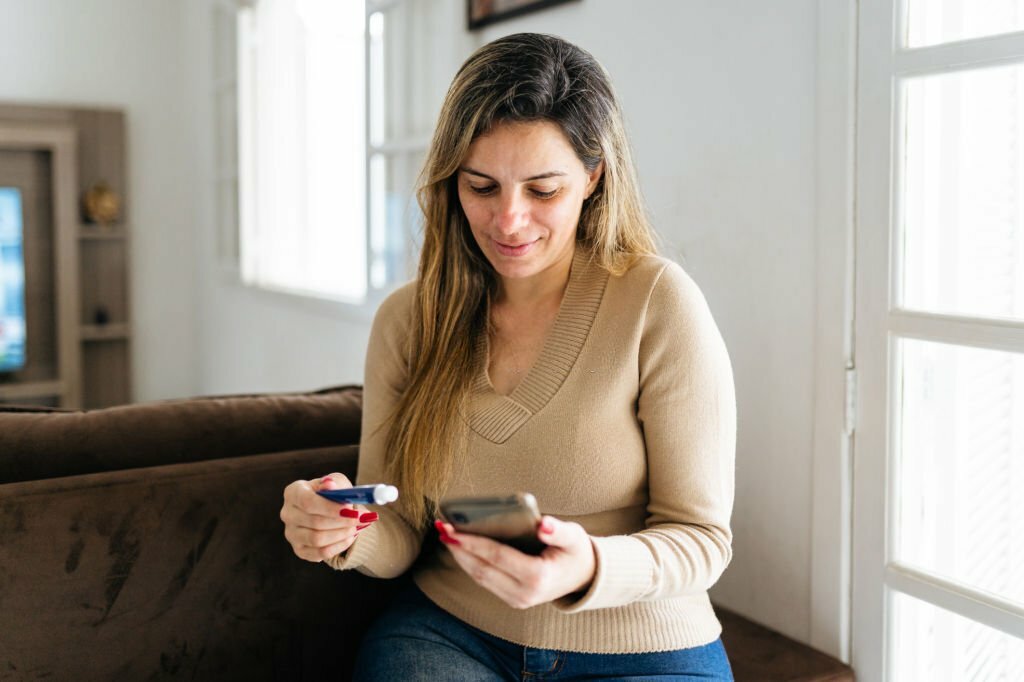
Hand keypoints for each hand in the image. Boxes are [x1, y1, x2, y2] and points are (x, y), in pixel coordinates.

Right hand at [280, 473, 378, 561]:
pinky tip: (350, 537)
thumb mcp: (336, 482)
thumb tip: (331, 486)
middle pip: (315, 522)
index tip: (350, 509)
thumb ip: (334, 483)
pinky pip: (320, 553)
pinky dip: (339, 546)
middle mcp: (288, 514)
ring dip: (341, 534)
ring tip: (357, 527)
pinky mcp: (299, 550)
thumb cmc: (332, 494)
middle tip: (361, 519)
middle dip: (342, 522)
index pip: (308, 502)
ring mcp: (291, 534)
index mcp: (293, 493)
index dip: (330, 508)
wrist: (328, 511)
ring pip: (317, 539)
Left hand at [434, 516, 596, 608]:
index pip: (497, 557)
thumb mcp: (574, 537)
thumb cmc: (576, 551)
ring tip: (446, 536)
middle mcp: (524, 593)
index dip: (473, 542)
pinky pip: (485, 581)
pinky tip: (460, 548)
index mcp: (537, 577)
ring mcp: (517, 599)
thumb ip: (558, 531)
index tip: (453, 529)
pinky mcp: (512, 599)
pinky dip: (470, 564)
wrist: (584, 577)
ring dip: (460, 557)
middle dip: (459, 549)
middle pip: (482, 569)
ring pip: (480, 577)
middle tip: (442, 529)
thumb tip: (543, 524)